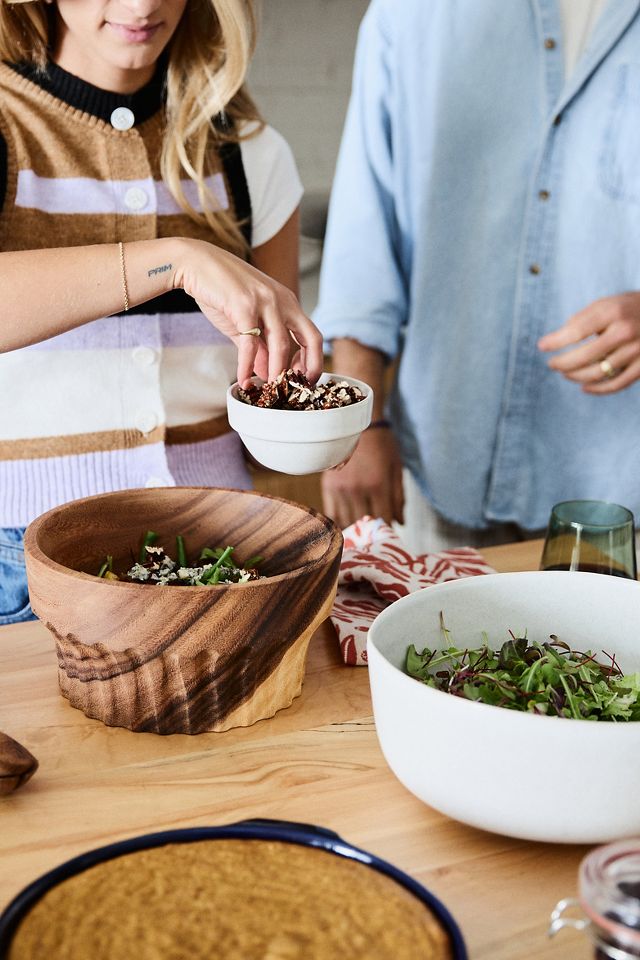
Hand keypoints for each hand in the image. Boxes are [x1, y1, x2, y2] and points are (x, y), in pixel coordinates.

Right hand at [174, 239, 322, 386]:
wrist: (196, 263)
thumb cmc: (221, 290)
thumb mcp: (246, 321)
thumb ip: (260, 347)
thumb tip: (267, 373)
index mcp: (287, 303)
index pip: (313, 335)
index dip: (313, 361)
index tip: (301, 381)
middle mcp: (282, 300)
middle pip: (310, 338)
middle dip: (308, 367)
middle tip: (297, 390)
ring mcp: (265, 301)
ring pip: (281, 343)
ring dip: (277, 372)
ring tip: (270, 391)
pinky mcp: (243, 305)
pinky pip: (250, 342)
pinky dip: (247, 365)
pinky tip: (243, 379)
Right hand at [321, 428, 403, 528]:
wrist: (357, 425)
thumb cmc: (382, 446)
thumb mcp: (396, 469)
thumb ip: (399, 498)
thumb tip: (400, 523)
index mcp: (378, 485)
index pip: (384, 519)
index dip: (388, 530)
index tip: (390, 534)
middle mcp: (357, 489)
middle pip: (365, 523)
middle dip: (372, 532)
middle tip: (376, 537)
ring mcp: (340, 489)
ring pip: (347, 521)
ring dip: (356, 529)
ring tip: (362, 533)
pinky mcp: (328, 486)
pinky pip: (332, 514)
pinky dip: (339, 522)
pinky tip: (346, 525)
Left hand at [538, 292, 639, 392]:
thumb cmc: (630, 308)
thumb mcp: (609, 303)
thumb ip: (585, 318)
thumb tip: (559, 337)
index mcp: (613, 312)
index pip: (577, 330)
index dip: (556, 341)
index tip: (541, 346)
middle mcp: (625, 331)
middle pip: (585, 356)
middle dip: (562, 363)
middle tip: (551, 364)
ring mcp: (636, 351)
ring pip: (597, 373)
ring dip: (576, 376)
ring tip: (565, 373)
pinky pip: (616, 384)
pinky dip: (597, 389)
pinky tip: (584, 387)